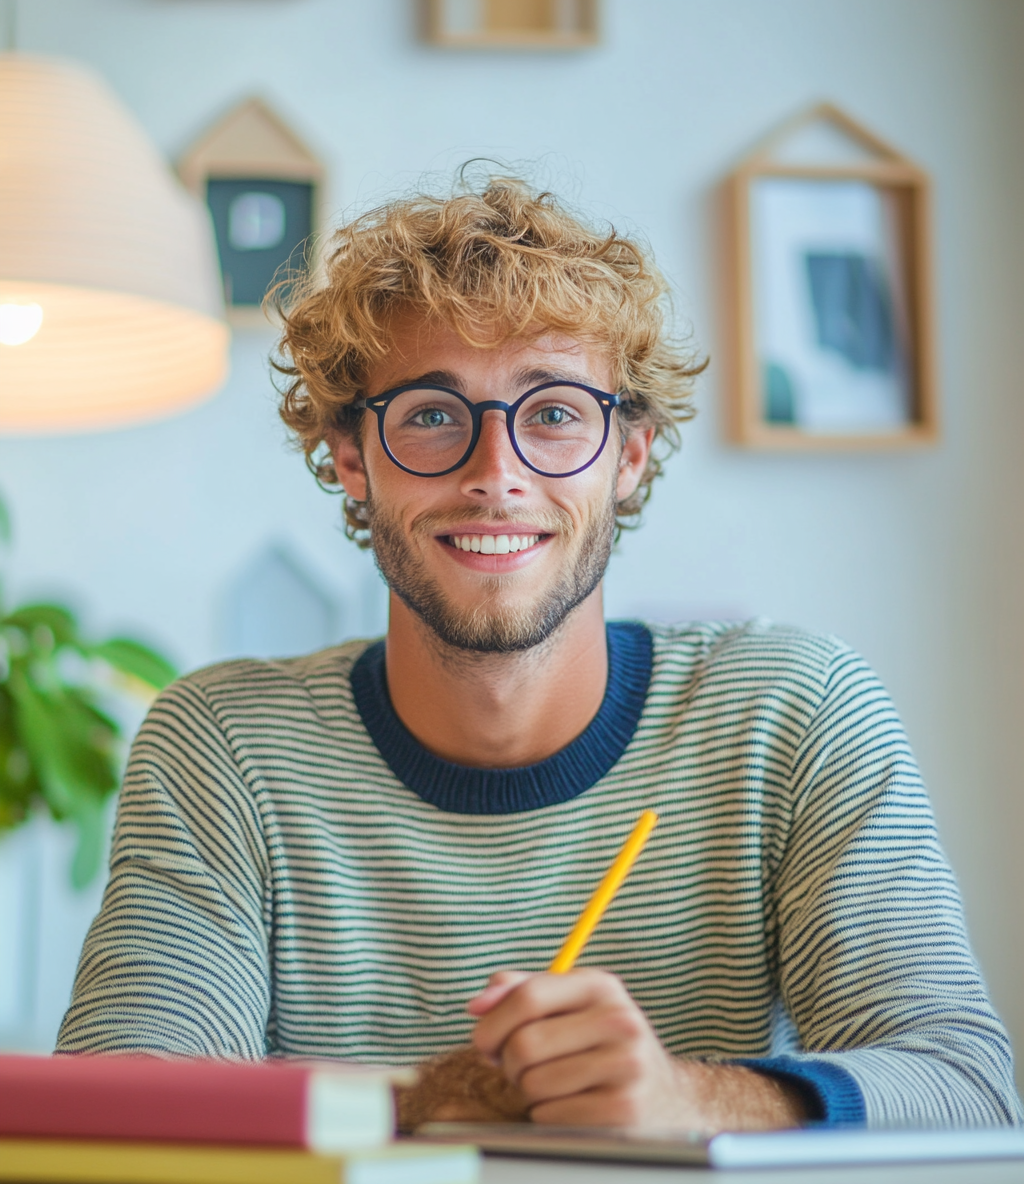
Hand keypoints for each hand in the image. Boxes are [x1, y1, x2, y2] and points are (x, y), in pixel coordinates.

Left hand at [469, 968, 807, 1130]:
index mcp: (601, 985)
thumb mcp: (569, 1006)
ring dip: (529, 1091)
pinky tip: (570, 1106)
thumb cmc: (599, 1047)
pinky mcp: (625, 1109)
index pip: (527, 996)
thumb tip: (477, 1004)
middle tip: (521, 1068)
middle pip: (524, 1043)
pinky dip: (547, 1115)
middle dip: (509, 1063)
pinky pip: (551, 1115)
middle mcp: (619, 1019)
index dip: (492, 1023)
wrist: (665, 1097)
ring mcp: (627, 1065)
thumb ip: (520, 992)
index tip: (485, 1042)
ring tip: (553, 1085)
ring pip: (534, 1082)